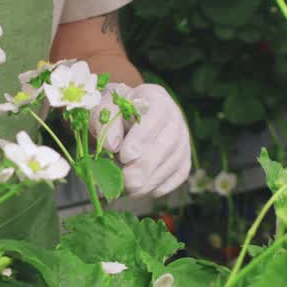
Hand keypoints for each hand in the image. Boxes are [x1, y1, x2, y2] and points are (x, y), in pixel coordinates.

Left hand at [89, 83, 191, 197]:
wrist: (126, 118)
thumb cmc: (114, 114)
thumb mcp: (102, 111)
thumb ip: (104, 124)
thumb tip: (112, 146)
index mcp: (155, 98)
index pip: (155, 117)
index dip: (141, 139)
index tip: (124, 157)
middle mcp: (175, 117)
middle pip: (167, 144)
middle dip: (144, 167)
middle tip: (124, 181)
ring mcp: (183, 139)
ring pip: (174, 163)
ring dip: (150, 181)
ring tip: (127, 188)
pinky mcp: (184, 160)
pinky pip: (177, 176)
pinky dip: (159, 186)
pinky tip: (140, 189)